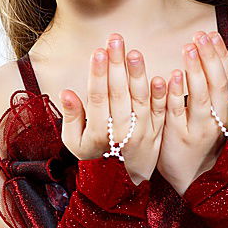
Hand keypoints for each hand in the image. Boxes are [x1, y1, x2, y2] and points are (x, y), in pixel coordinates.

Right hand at [59, 35, 166, 185]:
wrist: (121, 187)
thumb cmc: (94, 159)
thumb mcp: (74, 143)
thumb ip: (71, 117)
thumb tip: (66, 92)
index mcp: (98, 133)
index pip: (98, 97)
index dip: (98, 74)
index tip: (98, 51)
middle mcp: (121, 131)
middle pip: (119, 92)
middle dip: (117, 64)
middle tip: (115, 39)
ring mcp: (141, 132)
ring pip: (140, 99)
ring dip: (138, 74)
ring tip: (134, 51)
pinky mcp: (157, 133)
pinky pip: (161, 113)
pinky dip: (162, 96)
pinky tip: (161, 77)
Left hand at [155, 30, 227, 195]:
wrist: (189, 175)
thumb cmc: (196, 135)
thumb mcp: (209, 111)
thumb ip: (208, 86)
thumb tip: (204, 52)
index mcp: (225, 108)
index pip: (226, 76)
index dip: (220, 54)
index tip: (211, 33)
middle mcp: (216, 117)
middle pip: (217, 83)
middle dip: (209, 57)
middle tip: (200, 35)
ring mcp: (199, 128)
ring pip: (201, 96)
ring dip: (196, 71)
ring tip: (189, 48)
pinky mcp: (180, 137)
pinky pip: (179, 113)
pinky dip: (177, 94)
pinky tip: (172, 76)